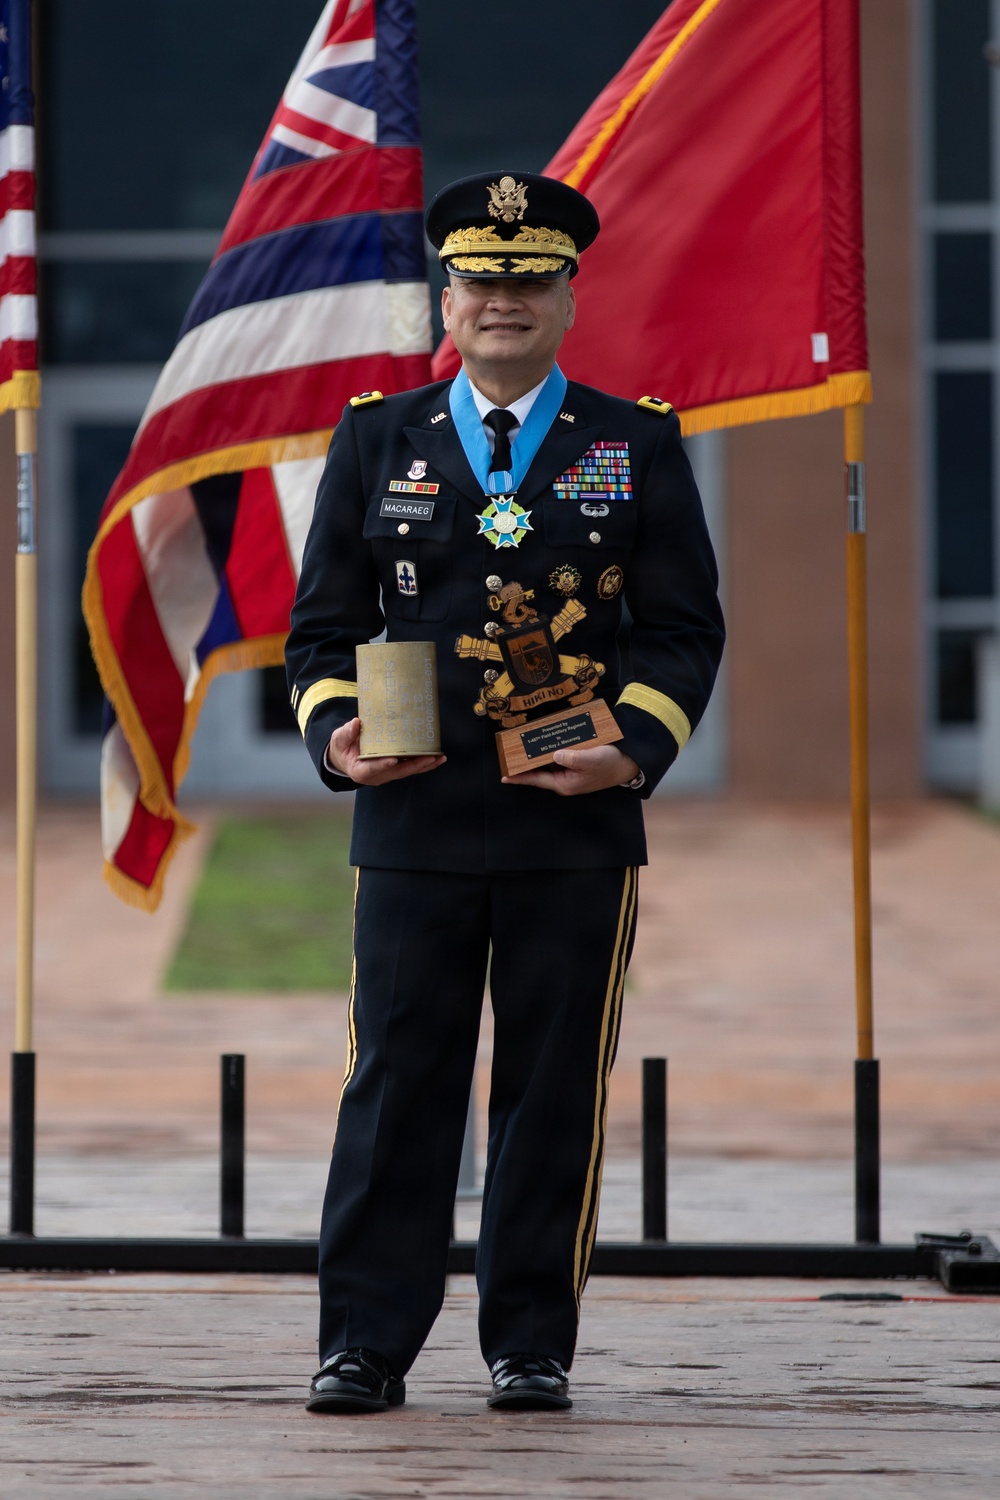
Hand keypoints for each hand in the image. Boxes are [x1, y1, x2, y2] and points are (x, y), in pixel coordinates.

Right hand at [327, 718, 445, 786]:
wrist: (345, 758)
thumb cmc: (342, 747)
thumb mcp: (339, 739)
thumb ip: (346, 733)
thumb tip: (356, 723)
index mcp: (361, 770)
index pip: (373, 768)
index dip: (383, 764)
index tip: (393, 760)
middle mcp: (377, 776)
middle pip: (398, 771)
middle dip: (415, 765)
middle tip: (430, 757)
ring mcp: (387, 774)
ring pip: (407, 771)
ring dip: (424, 765)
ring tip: (439, 758)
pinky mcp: (395, 769)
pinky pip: (410, 767)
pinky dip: (424, 764)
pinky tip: (437, 758)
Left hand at [501, 743, 638, 796]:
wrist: (626, 764)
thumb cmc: (609, 764)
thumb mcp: (591, 759)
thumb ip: (572, 758)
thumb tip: (555, 755)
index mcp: (564, 783)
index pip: (537, 780)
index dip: (520, 778)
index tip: (504, 776)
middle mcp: (563, 779)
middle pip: (539, 771)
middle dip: (525, 762)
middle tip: (509, 752)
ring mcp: (568, 772)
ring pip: (547, 762)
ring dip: (537, 754)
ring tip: (523, 743)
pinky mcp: (573, 763)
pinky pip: (557, 757)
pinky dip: (550, 749)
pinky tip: (544, 739)